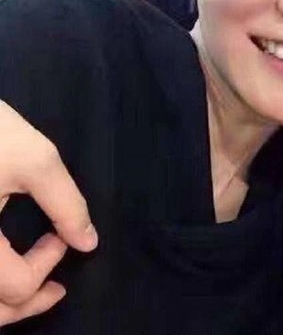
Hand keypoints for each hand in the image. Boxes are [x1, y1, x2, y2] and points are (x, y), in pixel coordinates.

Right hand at [0, 101, 97, 324]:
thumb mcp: (35, 161)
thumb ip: (66, 204)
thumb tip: (89, 242)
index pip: (14, 284)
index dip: (47, 263)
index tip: (61, 235)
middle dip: (24, 306)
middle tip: (55, 290)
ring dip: (2, 303)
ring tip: (33, 287)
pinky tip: (7, 263)